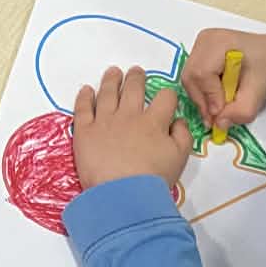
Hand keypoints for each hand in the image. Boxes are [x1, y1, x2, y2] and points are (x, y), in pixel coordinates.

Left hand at [73, 66, 193, 189]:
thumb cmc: (153, 179)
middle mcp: (129, 115)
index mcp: (154, 122)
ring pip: (107, 92)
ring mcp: (105, 121)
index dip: (167, 95)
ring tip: (113, 72)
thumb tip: (178, 121)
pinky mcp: (84, 131)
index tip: (165, 97)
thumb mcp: (179, 158)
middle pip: (134, 88)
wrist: (123, 194)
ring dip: (111, 80)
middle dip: (136, 77)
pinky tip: (87, 89)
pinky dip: (84, 96)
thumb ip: (183, 136)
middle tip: (136, 71)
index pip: (165, 98)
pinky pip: (83, 108)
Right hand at [181, 27, 265, 127]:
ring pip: (190, 79)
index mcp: (219, 42)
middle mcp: (205, 39)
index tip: (220, 114)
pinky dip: (203, 92)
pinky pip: (193, 77)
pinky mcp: (199, 52)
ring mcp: (200, 44)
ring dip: (203, 98)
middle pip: (191, 77)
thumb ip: (240, 111)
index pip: (202, 74)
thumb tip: (219, 124)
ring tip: (220, 108)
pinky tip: (218, 96)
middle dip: (203, 100)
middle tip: (217, 117)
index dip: (209, 97)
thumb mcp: (259, 92)